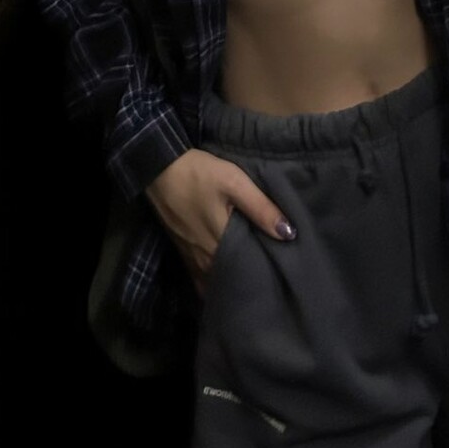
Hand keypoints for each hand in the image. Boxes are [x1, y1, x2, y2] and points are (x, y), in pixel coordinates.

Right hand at [145, 148, 295, 299]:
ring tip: (253, 276)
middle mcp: (204, 259)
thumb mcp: (234, 182)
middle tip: (273, 277)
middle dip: (249, 279)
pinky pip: (201, 276)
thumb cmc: (198, 174)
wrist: (158, 167)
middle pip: (231, 279)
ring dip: (231, 279)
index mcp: (220, 244)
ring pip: (215, 279)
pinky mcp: (183, 252)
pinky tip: (226, 272)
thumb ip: (260, 208)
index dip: (265, 275)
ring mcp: (191, 258)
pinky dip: (214, 278)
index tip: (283, 274)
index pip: (247, 272)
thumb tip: (289, 234)